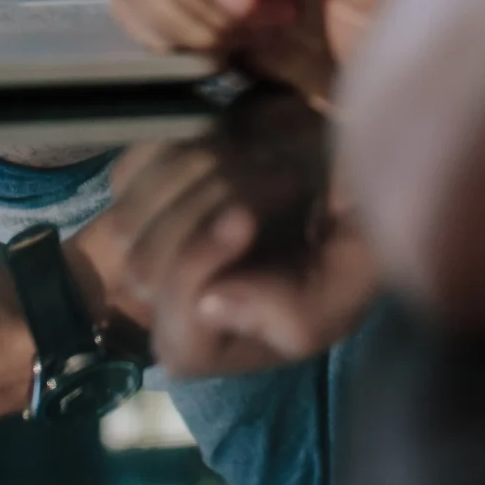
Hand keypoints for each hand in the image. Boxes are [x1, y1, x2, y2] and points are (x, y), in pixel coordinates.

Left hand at [85, 97, 377, 377]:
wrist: (351, 152)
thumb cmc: (356, 224)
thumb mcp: (352, 281)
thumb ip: (300, 314)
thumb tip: (213, 304)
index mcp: (217, 343)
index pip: (177, 327)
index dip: (202, 268)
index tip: (246, 218)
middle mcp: (172, 301)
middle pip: (146, 265)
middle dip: (216, 210)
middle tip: (281, 178)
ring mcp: (150, 242)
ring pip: (132, 214)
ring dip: (203, 170)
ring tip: (261, 157)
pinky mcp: (141, 188)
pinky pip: (128, 172)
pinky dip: (178, 146)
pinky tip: (228, 141)